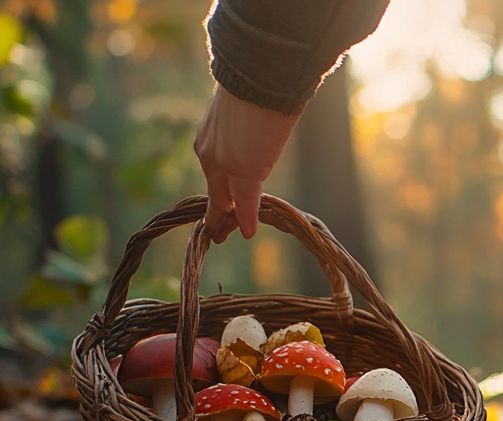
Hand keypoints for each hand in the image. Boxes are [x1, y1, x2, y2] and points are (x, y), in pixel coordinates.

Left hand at [194, 86, 300, 242]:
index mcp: (211, 134)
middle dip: (216, 213)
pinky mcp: (244, 171)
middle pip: (214, 190)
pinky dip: (245, 218)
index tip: (218, 207)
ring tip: (222, 236)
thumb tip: (265, 123)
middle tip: (216, 233)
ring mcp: (223, 163)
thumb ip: (251, 124)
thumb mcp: (251, 106)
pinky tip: (248, 233)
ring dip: (226, 218)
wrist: (259, 76)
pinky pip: (244, 202)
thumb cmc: (260, 82)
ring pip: (223, 198)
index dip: (217, 191)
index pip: (214, 170)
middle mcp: (210, 150)